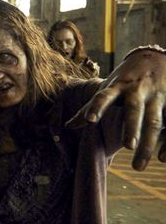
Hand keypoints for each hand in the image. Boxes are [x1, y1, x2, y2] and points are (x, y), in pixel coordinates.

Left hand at [66, 49, 165, 169]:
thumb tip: (67, 126)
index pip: (104, 96)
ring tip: (137, 166)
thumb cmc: (124, 78)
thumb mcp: (107, 87)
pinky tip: (162, 160)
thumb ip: (89, 106)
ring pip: (155, 122)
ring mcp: (157, 96)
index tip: (89, 120)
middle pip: (134, 110)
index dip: (96, 107)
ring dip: (148, 144)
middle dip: (131, 127)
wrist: (154, 58)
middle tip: (127, 147)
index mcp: (116, 86)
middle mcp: (137, 91)